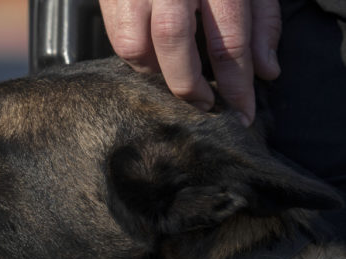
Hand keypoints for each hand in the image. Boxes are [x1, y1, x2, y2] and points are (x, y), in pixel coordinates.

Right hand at [99, 0, 281, 125]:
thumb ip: (261, 21)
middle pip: (173, 41)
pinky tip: (154, 61)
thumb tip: (266, 70)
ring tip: (176, 81)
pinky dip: (136, 59)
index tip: (242, 112)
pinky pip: (118, 38)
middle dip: (189, 85)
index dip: (236, 84)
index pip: (228, 39)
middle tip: (204, 105)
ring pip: (136, 45)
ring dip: (156, 74)